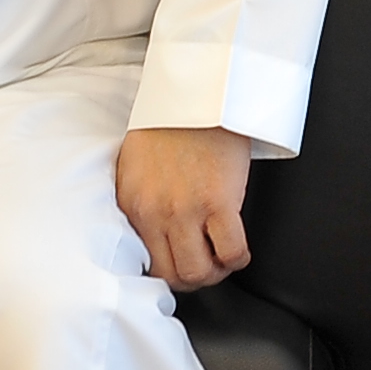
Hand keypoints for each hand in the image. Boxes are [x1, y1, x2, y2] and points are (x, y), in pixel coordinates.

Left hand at [116, 126, 254, 289]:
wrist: (197, 92)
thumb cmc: (170, 122)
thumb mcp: (136, 165)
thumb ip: (141, 200)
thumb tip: (153, 231)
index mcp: (132, 203)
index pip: (143, 262)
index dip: (167, 270)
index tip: (179, 263)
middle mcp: (154, 212)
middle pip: (172, 275)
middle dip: (193, 277)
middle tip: (206, 265)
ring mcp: (186, 210)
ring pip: (199, 273)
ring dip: (215, 272)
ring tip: (222, 257)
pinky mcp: (218, 202)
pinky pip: (231, 252)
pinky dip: (238, 258)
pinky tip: (238, 247)